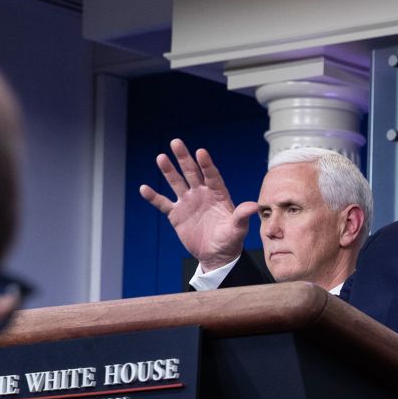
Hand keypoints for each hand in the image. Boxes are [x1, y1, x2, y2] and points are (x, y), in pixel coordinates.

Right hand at [138, 139, 256, 271]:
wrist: (216, 256)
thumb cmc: (230, 241)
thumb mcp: (238, 230)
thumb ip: (242, 216)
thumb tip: (253, 206)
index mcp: (218, 195)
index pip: (212, 176)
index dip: (206, 164)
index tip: (201, 152)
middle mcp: (202, 194)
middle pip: (192, 173)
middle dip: (184, 158)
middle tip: (176, 142)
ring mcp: (188, 202)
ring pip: (176, 183)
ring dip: (168, 171)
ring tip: (161, 158)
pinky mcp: (177, 214)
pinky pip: (163, 203)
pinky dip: (154, 197)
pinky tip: (144, 188)